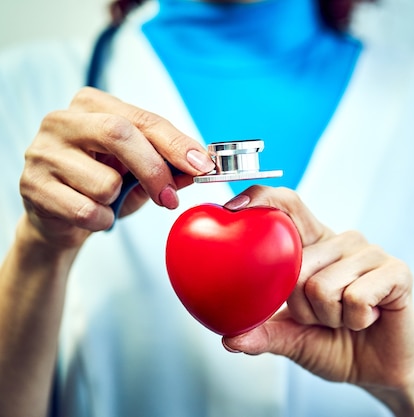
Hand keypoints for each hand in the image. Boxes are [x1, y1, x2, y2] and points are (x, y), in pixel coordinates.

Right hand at [19, 87, 214, 248]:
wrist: (59, 219)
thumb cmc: (102, 185)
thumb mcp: (140, 171)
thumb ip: (169, 165)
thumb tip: (200, 167)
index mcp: (93, 105)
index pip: (144, 119)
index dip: (177, 144)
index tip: (203, 166)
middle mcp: (63, 120)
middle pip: (120, 135)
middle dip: (155, 171)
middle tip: (170, 199)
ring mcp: (42, 151)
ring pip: (105, 182)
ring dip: (118, 201)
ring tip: (106, 200)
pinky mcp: (32, 186)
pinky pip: (87, 210)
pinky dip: (101, 220)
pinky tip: (89, 214)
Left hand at [222, 186, 413, 392]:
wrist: (377, 371)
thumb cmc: (333, 344)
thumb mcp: (292, 339)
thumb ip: (264, 333)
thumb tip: (229, 338)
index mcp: (314, 245)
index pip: (288, 205)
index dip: (263, 199)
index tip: (233, 209)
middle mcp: (341, 241)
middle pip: (297, 267)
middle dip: (303, 309)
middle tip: (323, 318)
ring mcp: (370, 253)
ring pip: (323, 287)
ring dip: (330, 318)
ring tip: (346, 319)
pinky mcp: (397, 271)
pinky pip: (355, 297)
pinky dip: (356, 320)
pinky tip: (369, 319)